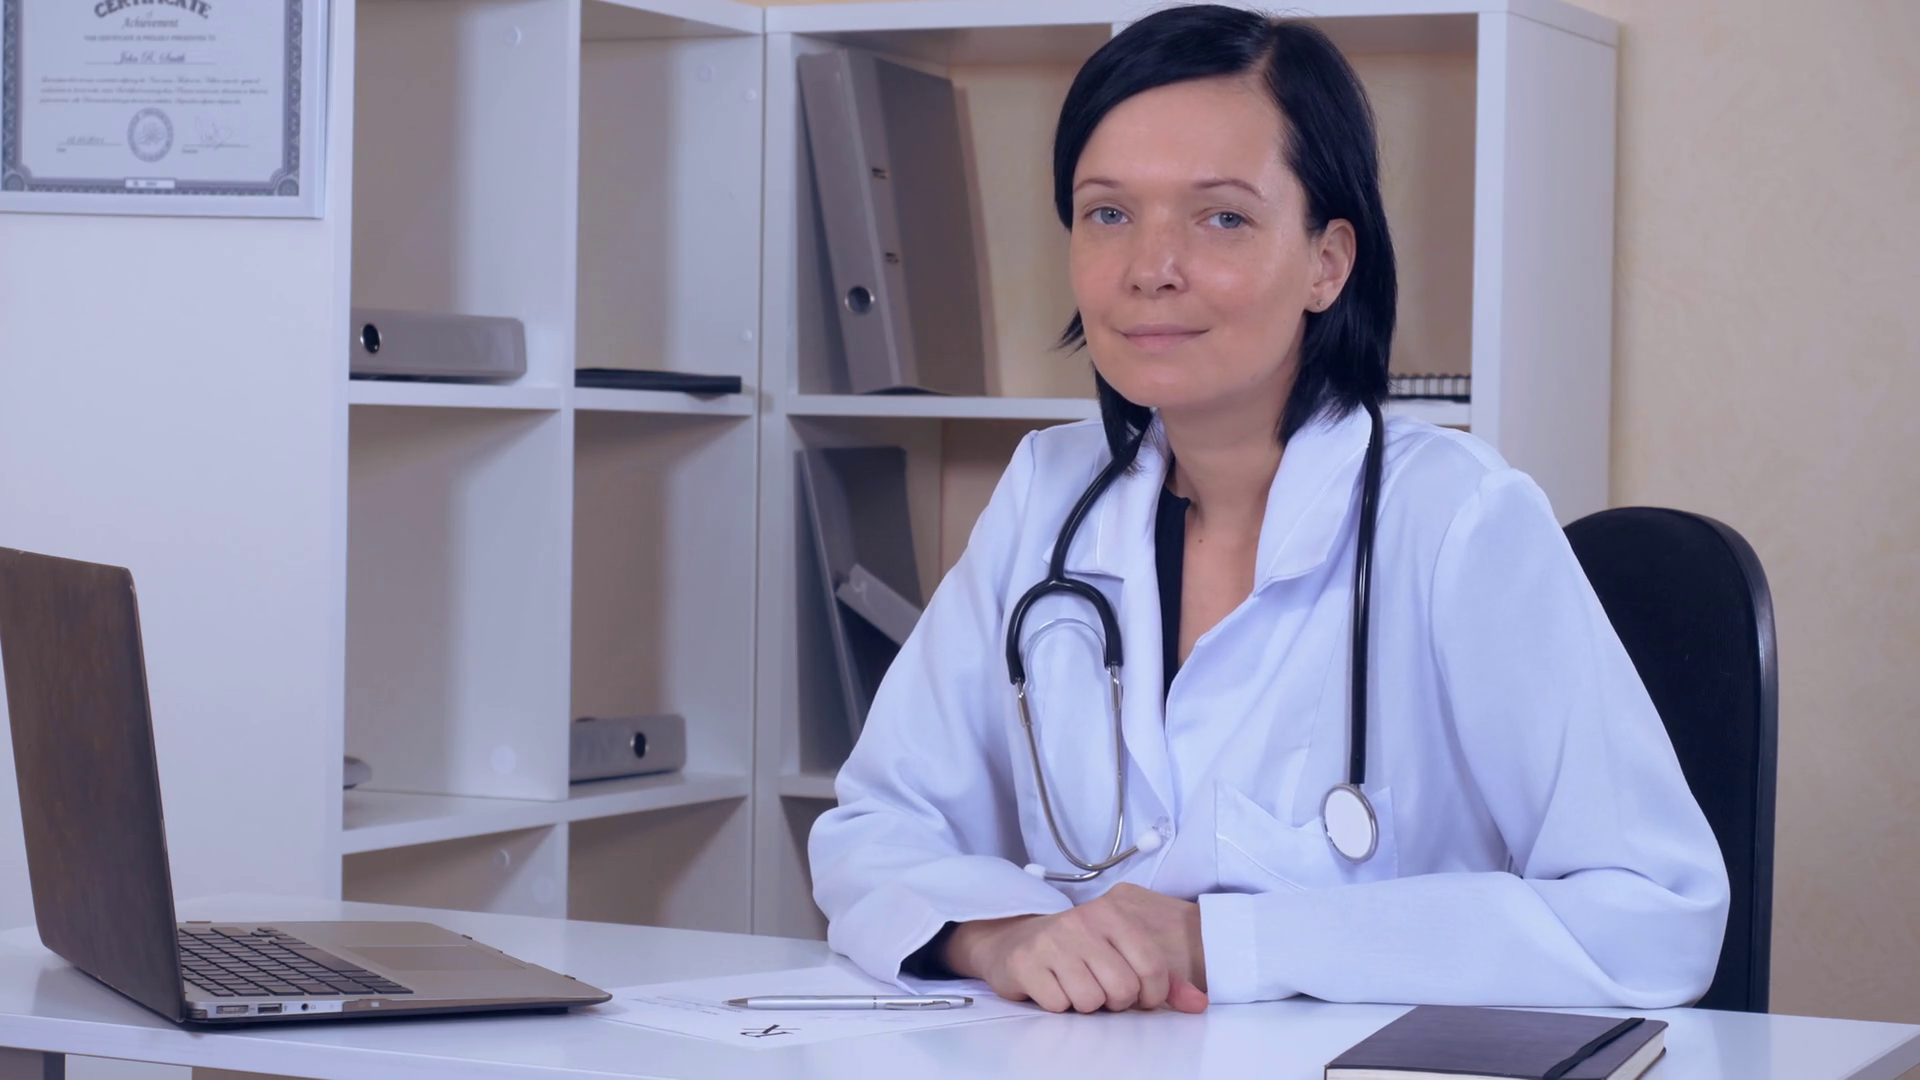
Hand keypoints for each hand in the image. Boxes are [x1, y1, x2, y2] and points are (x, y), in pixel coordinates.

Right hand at [944, 884, 1207, 1013]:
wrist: (1016, 940)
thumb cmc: (1078, 950)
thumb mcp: (1123, 953)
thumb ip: (1164, 979)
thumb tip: (1198, 1004)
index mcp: (1113, 914)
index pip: (1152, 967)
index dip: (1151, 994)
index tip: (1139, 995)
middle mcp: (1082, 921)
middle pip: (1122, 989)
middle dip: (1115, 1001)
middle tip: (1101, 989)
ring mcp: (1052, 941)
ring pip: (1090, 1001)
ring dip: (1086, 1004)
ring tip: (1076, 986)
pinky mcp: (1026, 963)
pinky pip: (1059, 1005)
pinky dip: (1059, 1005)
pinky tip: (1053, 986)